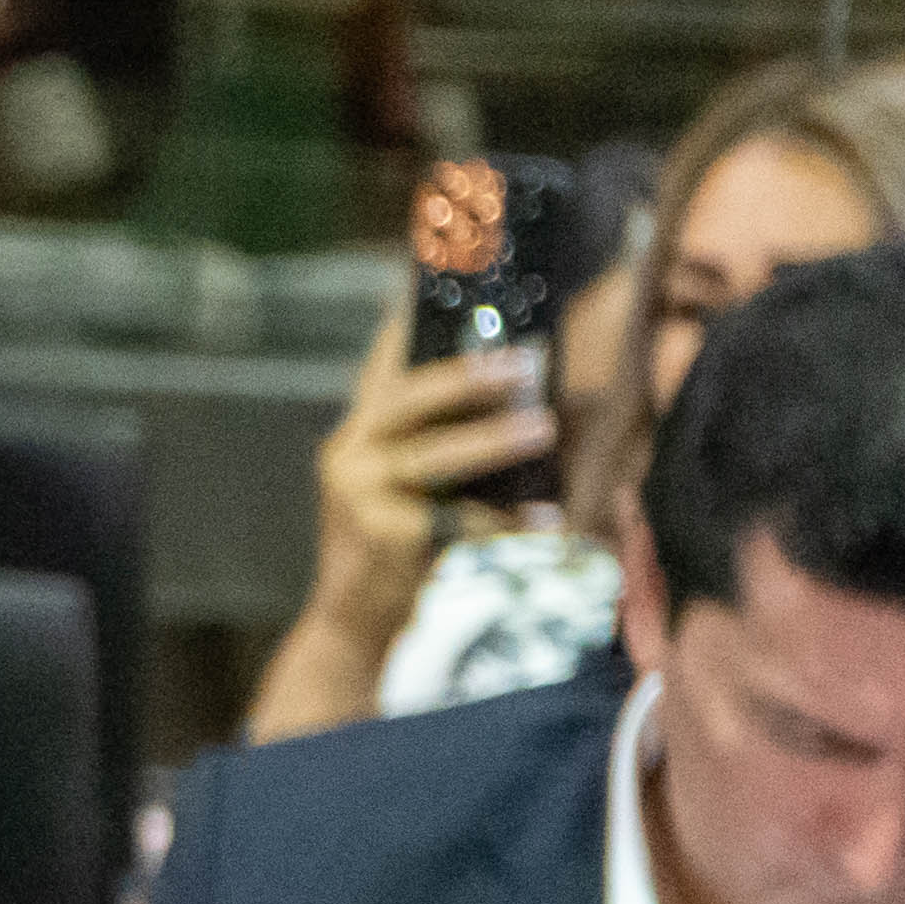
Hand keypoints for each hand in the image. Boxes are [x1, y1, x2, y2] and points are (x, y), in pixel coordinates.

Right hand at [310, 278, 559, 649]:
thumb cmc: (401, 551)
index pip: (386, 362)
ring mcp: (358, 494)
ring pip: (432, 456)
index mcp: (360, 432)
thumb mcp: (417, 488)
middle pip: (406, 399)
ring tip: (544, 428)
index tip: (453, 278)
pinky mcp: (379, 536)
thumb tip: (554, 403)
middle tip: (526, 360)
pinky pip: (453, 520)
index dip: (415, 318)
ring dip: (494, 440)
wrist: (354, 625)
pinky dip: (503, 521)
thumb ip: (456, 444)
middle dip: (468, 376)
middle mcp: (350, 453)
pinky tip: (545, 520)